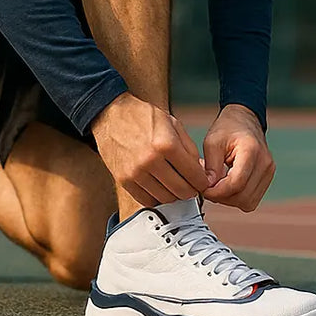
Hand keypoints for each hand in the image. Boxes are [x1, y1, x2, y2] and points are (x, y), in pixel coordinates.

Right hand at [91, 92, 209, 207]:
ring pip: (164, 198)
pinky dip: (156, 198)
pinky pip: (145, 200)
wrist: (112, 116)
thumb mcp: (174, 124)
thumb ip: (189, 148)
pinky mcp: (123, 180)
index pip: (193, 174)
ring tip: (177, 187)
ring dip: (174, 196)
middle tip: (193, 187)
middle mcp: (150, 161)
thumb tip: (200, 169)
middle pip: (180, 190)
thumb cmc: (143, 117)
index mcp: (166, 145)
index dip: (202, 182)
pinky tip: (161, 189)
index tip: (203, 183)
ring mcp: (135, 173)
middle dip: (191, 191)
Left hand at [201, 104, 275, 212]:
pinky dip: (238, 198)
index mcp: (251, 151)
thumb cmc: (228, 128)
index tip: (204, 188)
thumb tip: (208, 188)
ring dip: (230, 200)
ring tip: (218, 185)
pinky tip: (227, 186)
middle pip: (243, 196)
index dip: (217, 192)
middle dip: (222, 197)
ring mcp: (269, 171)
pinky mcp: (267, 178)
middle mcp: (265, 163)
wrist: (245, 120)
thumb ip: (210, 166)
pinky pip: (252, 199)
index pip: (236, 183)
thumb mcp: (212, 142)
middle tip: (208, 187)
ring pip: (248, 202)